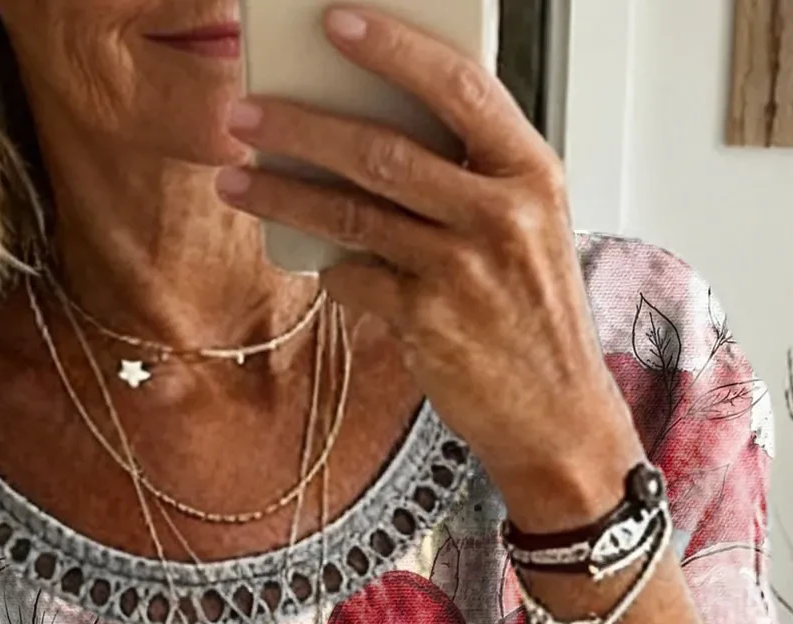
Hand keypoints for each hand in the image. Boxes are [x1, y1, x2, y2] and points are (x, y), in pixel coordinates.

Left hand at [216, 4, 643, 526]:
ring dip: (284, 193)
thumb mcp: (528, 225)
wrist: (558, 415)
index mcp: (531, 171)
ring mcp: (464, 271)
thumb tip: (372, 122)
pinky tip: (310, 259)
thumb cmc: (534, 312)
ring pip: (354, 214)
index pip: (458, 85)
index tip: (334, 20)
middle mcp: (502, 215)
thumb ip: (470, 173)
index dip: (392, 46)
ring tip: (234, 178)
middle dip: (302, 125)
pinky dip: (329, 266)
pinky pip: (356, 279)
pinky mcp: (430, 324)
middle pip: (383, 149)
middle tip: (244, 112)